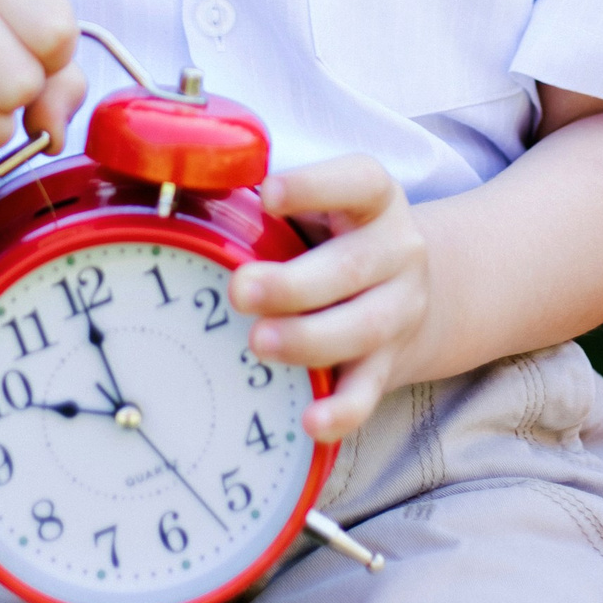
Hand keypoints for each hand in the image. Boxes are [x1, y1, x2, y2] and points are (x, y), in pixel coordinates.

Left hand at [229, 153, 429, 443]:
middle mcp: (396, 252)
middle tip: (241, 290)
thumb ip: (271, 207)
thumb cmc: (337, 238)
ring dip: (308, 339)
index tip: (268, 194)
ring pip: (361, 328)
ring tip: (259, 343)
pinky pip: (368, 391)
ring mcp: (398, 311)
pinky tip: (311, 420)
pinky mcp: (389, 363)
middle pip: (351, 267)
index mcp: (375, 201)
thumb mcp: (321, 208)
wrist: (412, 286)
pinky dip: (342, 410)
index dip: (315, 186)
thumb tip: (190, 194)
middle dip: (293, 284)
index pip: (358, 182)